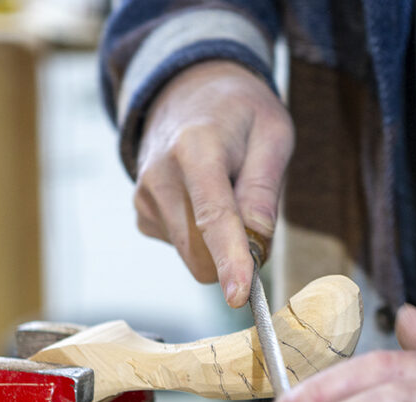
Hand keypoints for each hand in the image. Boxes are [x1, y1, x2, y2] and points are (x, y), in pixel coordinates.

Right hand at [135, 60, 294, 307]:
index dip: (229, 259)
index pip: (213, 216)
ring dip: (219, 243)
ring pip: (193, 256)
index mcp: (196, 147)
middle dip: (236, 253)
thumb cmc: (240, 113)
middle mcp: (160, 174)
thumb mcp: (272, 132)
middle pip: (201, 251)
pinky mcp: (142, 215)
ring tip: (226, 192)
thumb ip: (264, 187)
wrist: (188, 91)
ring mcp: (145, 196)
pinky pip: (183, 249)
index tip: (239, 296)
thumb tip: (258, 240)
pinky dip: (202, 237)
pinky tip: (202, 199)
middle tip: (254, 213)